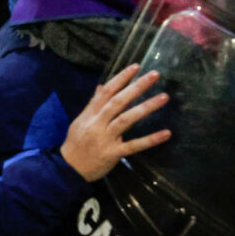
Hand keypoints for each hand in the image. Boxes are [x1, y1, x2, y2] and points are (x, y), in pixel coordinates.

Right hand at [60, 64, 171, 181]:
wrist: (68, 169)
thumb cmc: (75, 143)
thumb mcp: (81, 121)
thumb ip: (93, 104)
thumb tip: (103, 86)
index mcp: (91, 114)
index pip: (107, 92)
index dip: (121, 78)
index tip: (136, 67)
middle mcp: (98, 123)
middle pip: (118, 102)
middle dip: (136, 87)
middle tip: (154, 75)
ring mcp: (106, 138)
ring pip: (127, 119)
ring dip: (146, 107)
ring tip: (163, 97)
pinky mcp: (113, 153)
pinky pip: (133, 146)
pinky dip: (150, 140)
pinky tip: (166, 133)